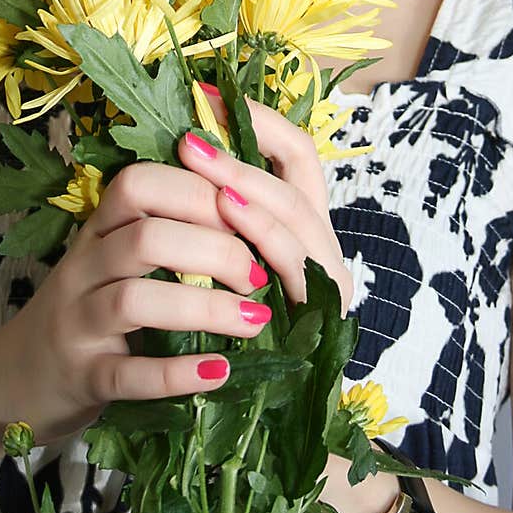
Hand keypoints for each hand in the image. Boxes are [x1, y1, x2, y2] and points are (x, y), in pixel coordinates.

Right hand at [0, 154, 275, 445]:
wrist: (12, 381)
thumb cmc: (87, 309)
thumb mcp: (114, 259)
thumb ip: (164, 230)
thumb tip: (246, 204)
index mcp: (98, 230)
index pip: (139, 184)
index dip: (197, 191)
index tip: (246, 213)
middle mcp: (82, 268)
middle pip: (146, 237)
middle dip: (214, 249)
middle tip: (259, 274)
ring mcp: (75, 323)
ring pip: (134, 301)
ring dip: (205, 309)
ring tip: (255, 319)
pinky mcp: (81, 378)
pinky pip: (128, 374)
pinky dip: (177, 374)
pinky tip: (219, 372)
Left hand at [177, 88, 352, 313]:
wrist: (251, 416)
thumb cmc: (227, 331)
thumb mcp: (222, 261)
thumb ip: (221, 212)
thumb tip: (182, 143)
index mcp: (304, 226)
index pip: (298, 155)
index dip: (261, 120)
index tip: (208, 96)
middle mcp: (324, 246)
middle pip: (297, 180)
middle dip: (241, 152)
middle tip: (190, 136)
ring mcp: (329, 281)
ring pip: (296, 216)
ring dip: (248, 186)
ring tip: (205, 166)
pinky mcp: (324, 315)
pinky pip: (293, 265)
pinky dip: (260, 234)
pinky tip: (226, 216)